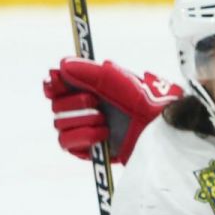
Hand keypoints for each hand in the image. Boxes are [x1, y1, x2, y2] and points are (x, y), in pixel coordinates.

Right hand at [43, 59, 180, 162]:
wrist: (160, 131)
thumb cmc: (146, 103)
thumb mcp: (120, 83)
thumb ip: (90, 73)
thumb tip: (62, 65)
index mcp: (89, 87)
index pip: (57, 84)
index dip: (54, 83)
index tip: (58, 82)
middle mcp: (83, 107)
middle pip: (55, 104)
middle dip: (74, 103)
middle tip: (95, 102)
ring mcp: (83, 128)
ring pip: (59, 124)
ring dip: (82, 121)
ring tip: (104, 121)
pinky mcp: (86, 149)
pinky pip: (67, 143)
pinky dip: (84, 137)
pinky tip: (102, 135)